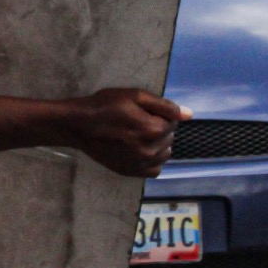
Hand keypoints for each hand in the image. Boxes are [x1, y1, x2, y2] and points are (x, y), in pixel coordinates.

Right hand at [60, 88, 187, 176]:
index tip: (142, 111)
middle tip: (137, 121)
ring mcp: (141, 163)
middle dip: (159, 129)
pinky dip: (151, 160)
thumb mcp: (134, 96)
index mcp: (154, 129)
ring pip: (164, 154)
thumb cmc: (105, 106)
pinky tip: (138, 150)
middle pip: (169, 138)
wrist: (78, 125)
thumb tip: (189, 115)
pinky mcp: (131, 171)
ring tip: (137, 135)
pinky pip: (154, 170)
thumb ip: (164, 105)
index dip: (159, 114)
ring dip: (157, 144)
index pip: (173, 122)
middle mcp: (151, 150)